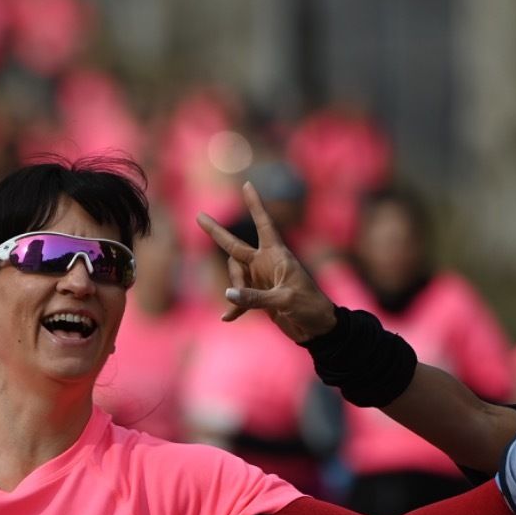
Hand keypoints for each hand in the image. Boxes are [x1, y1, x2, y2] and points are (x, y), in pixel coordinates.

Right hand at [196, 181, 336, 341]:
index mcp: (277, 255)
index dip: (255, 205)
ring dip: (236, 290)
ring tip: (241, 306)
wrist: (317, 329)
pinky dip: (235, 307)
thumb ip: (255, 298)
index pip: (264, 224)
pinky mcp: (259, 298)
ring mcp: (260, 280)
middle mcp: (266, 264)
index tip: (247, 185)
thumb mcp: (284, 300)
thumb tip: (228, 294)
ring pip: (234, 277)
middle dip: (217, 233)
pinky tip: (228, 318)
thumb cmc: (309, 307)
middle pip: (235, 246)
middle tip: (198, 216)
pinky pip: (238, 299)